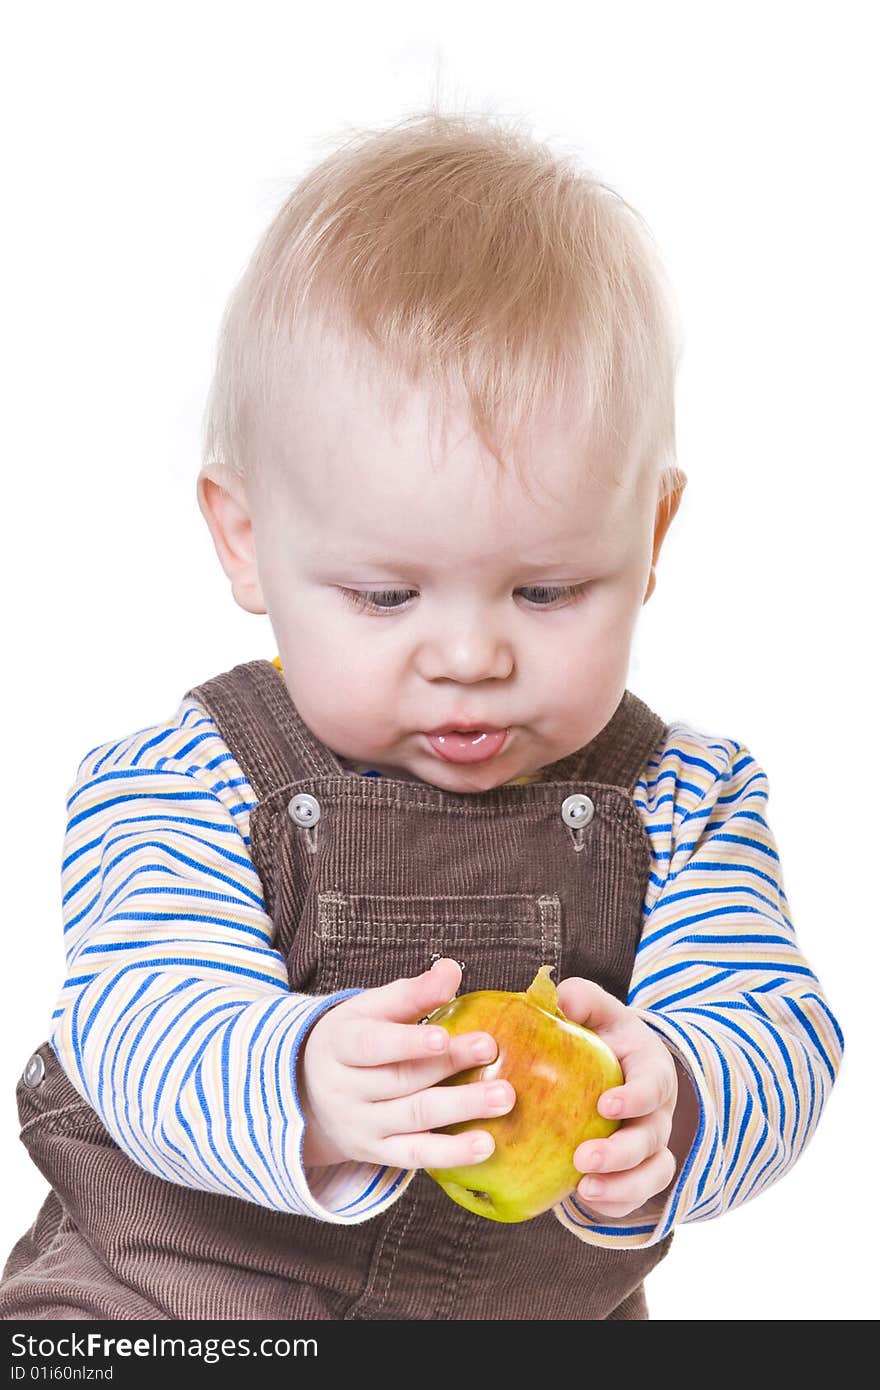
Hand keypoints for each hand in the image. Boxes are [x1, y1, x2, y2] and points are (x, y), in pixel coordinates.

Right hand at [296, 958, 515, 1169]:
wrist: (308, 1097)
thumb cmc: (353, 1041)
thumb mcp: (370, 1011)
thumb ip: (412, 993)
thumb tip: (451, 970)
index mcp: (340, 1045)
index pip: (371, 1045)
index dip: (407, 1042)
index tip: (443, 1035)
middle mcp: (346, 1089)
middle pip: (400, 1079)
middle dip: (448, 1064)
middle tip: (490, 1048)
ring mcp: (362, 1125)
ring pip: (414, 1117)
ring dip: (461, 1107)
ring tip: (503, 1097)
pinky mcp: (379, 1153)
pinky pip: (416, 1156)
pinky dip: (451, 1152)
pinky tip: (485, 1144)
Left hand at [556, 976, 690, 1218]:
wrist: (613, 1066)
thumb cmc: (600, 1036)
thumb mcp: (596, 1010)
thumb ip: (580, 999)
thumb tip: (558, 998)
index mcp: (650, 1070)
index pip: (653, 1086)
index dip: (634, 1098)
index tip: (605, 1104)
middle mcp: (656, 1113)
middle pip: (652, 1139)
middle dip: (622, 1153)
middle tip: (584, 1158)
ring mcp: (650, 1147)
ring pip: (652, 1175)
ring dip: (622, 1187)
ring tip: (584, 1189)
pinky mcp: (634, 1174)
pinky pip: (633, 1198)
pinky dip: (614, 1204)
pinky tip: (580, 1200)